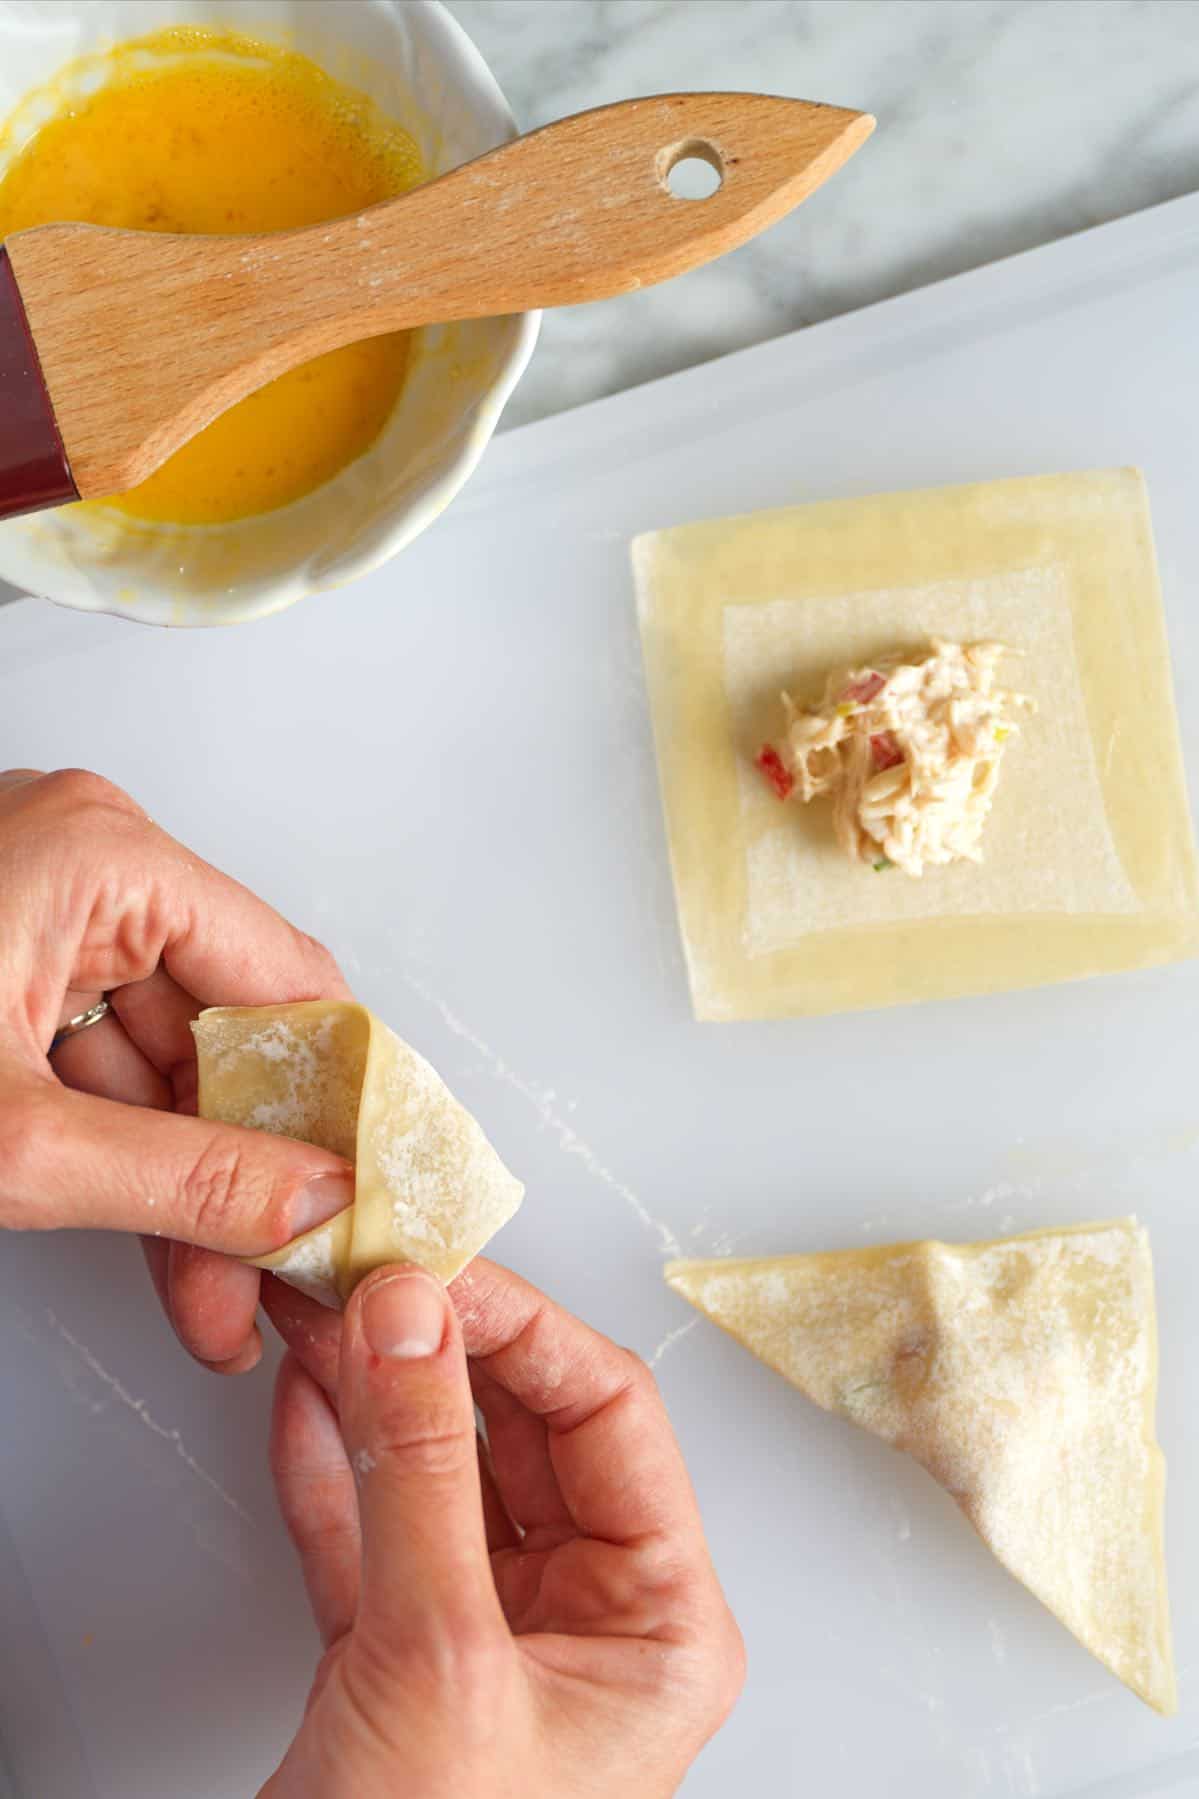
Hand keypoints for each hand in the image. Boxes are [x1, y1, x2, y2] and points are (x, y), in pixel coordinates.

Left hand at [0, 767, 354, 1371]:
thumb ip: (185, 1179)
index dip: (344, 1093)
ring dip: (190, 1179)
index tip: (378, 1177)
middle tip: (294, 1264)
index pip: (289, 977)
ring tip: (217, 1293)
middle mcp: (86, 859)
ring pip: (162, 1057)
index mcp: (105, 855)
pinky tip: (161, 1243)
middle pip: (226, 1027)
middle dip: (254, 1167)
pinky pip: (99, 1058)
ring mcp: (41, 906)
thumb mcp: (13, 1141)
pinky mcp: (3, 958)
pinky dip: (124, 1150)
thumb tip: (306, 1201)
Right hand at [264, 1259, 743, 1797]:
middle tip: (372, 1274)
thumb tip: (411, 1325)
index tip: (439, 1268)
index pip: (607, 1415)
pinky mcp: (396, 1666)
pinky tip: (303, 1398)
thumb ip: (422, 1477)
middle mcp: (586, 1623)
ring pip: (437, 1474)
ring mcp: (490, 1641)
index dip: (522, 1327)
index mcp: (657, 1627)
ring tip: (326, 1309)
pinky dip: (331, 1465)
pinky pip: (369, 1531)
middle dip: (436, 1346)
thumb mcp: (442, 1661)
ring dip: (374, 1392)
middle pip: (521, 1429)